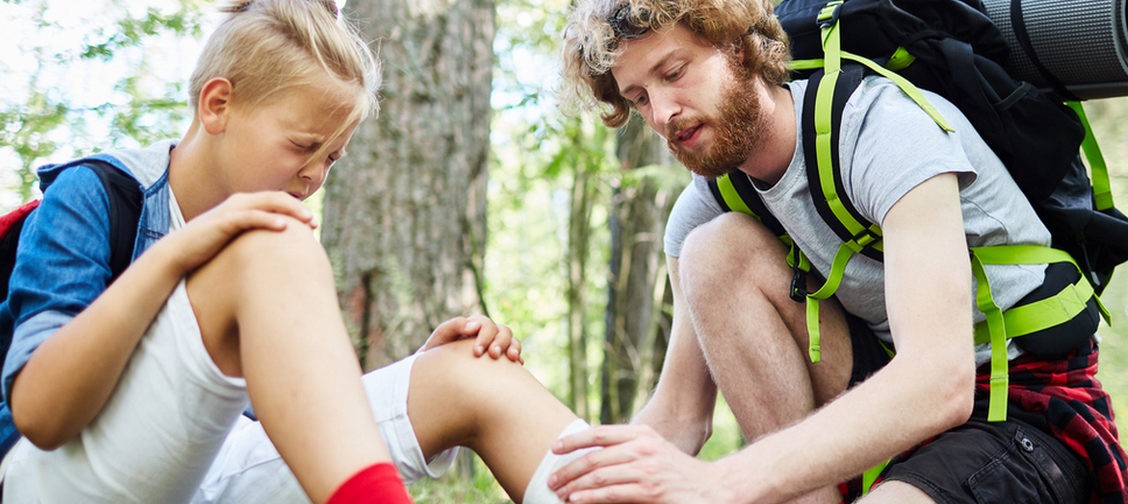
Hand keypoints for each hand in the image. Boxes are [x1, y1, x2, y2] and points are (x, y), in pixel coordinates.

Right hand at [163, 191, 315, 273]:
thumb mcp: (236, 241)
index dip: (296, 209)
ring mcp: (232, 210)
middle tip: (315, 223)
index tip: (313, 224)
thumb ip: (253, 239)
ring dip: (291, 211)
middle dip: (298, 209)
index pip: (276, 201)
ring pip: (268, 204)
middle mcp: (240, 203)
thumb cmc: (208, 249)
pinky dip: (269, 219)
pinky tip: (284, 227)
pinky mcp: (224, 221)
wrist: (178, 253)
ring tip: (308, 221)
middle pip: (277, 199)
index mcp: (244, 205)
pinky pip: (251, 217)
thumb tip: (274, 252)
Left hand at [421, 315, 523, 363]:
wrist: (437, 372)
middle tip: (493, 355)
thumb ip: (453, 326)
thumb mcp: (440, 338)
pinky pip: (515, 354)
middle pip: (503, 330)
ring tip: (511, 358)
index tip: (477, 352)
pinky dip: (518, 357)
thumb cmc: (436, 353)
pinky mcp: (501, 360)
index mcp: (474, 326)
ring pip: (512, 340)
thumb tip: (472, 325)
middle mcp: (487, 334)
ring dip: (513, 347)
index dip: (485, 336)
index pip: (486, 324)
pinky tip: (517, 366)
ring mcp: (496, 346)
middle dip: (500, 342)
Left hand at [547, 424, 732, 502]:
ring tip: (559, 493)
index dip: (573, 440)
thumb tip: (591, 455)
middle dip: (568, 469)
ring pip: (598, 475)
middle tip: (551, 480)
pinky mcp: (649, 491)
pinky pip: (611, 493)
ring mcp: (646, 469)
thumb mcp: (652, 451)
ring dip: (573, 484)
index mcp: (641, 433)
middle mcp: (642, 447)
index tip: (554, 448)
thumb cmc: (677, 472)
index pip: (599, 433)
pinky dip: (589, 497)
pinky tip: (576, 500)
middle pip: (594, 456)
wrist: (711, 489)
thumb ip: (626, 449)